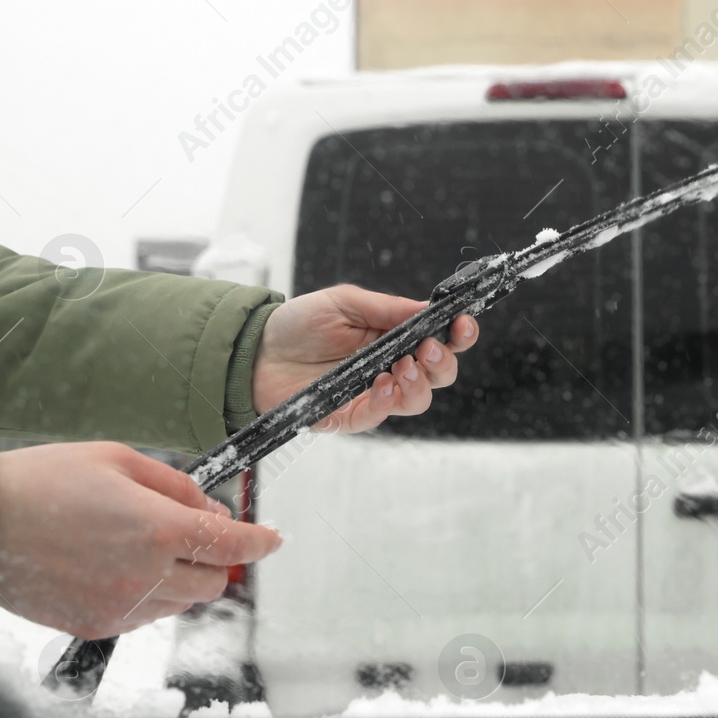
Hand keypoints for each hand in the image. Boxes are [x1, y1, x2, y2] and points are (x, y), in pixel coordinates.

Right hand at [0, 443, 282, 638]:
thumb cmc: (44, 481)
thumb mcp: (120, 460)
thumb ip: (180, 487)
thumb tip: (217, 512)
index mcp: (157, 529)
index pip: (232, 545)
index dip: (260, 541)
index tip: (272, 538)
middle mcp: (144, 575)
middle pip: (213, 582)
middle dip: (214, 558)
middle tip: (191, 532)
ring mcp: (120, 607)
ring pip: (182, 602)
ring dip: (180, 577)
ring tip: (138, 544)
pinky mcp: (97, 626)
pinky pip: (146, 616)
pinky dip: (148, 594)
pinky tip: (115, 566)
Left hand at [251, 284, 478, 432]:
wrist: (255, 351)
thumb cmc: (298, 324)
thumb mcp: (345, 302)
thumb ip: (388, 308)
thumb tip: (428, 308)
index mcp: (395, 338)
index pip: (441, 340)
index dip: (459, 335)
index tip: (462, 324)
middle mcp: (392, 367)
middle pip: (439, 374)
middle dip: (443, 361)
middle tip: (427, 348)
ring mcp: (374, 394)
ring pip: (418, 399)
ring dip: (419, 384)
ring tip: (402, 367)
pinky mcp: (351, 415)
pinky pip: (381, 415)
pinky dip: (388, 401)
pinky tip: (382, 384)